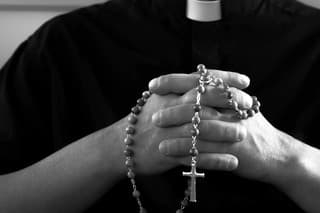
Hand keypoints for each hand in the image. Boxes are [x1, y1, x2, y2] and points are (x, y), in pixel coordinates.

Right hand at [113, 70, 250, 175]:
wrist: (121, 146)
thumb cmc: (145, 120)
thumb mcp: (158, 99)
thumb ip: (180, 90)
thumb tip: (206, 81)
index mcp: (169, 95)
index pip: (200, 81)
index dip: (224, 78)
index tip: (245, 80)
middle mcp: (170, 111)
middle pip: (203, 102)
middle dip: (229, 102)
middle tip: (250, 104)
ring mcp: (169, 133)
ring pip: (201, 131)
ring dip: (225, 132)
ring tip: (244, 134)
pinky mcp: (169, 155)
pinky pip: (196, 158)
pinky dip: (215, 160)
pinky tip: (233, 163)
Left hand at [153, 94, 300, 185]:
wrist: (276, 154)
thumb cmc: (250, 128)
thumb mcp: (238, 106)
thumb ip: (217, 95)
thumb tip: (191, 83)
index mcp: (230, 94)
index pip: (199, 80)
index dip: (174, 81)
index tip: (152, 85)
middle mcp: (232, 109)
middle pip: (198, 103)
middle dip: (173, 109)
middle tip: (153, 116)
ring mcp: (234, 129)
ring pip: (201, 128)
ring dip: (177, 134)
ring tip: (157, 139)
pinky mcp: (235, 151)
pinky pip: (206, 151)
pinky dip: (187, 152)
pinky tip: (171, 154)